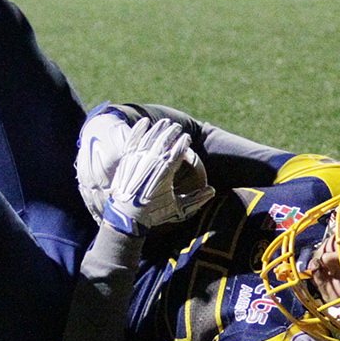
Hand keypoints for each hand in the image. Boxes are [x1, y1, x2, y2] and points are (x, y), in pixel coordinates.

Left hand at [101, 119, 213, 235]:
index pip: (178, 150)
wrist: (126, 218)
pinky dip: (139, 130)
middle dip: (172, 131)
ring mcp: (137, 160)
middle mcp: (152, 162)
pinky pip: (133, 140)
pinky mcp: (126, 160)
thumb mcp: (177, 208)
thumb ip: (196, 198)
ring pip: (149, 137)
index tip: (187, 138)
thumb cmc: (153, 213)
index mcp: (166, 171)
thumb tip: (212, 191)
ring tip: (165, 123)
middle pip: (164, 140)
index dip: (183, 142)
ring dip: (158, 128)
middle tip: (177, 127)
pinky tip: (144, 122)